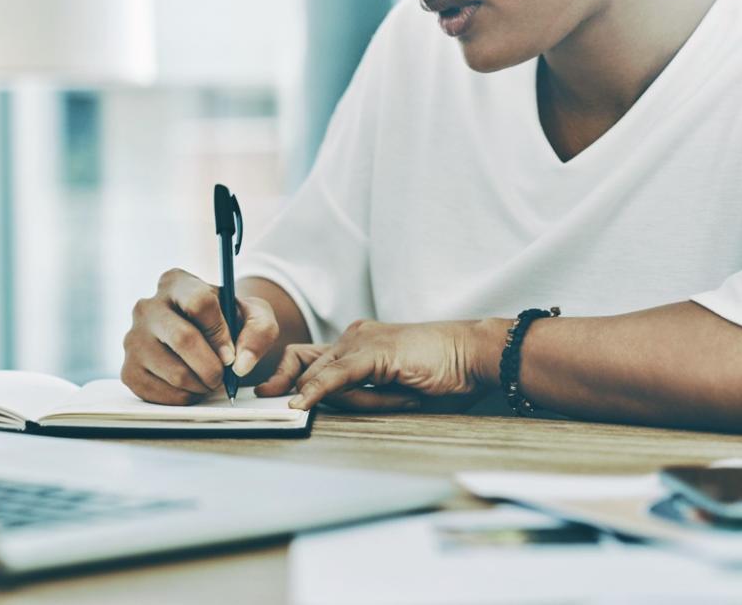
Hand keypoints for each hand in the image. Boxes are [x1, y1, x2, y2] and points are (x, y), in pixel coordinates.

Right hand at [121, 268, 279, 404]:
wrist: (203, 339)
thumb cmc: (227, 323)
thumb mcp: (253, 315)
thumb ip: (259, 331)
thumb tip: (241, 364)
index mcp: (175, 282)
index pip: (199, 303)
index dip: (220, 333)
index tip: (230, 353)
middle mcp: (146, 306)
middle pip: (184, 339)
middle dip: (213, 366)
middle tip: (222, 376)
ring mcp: (133, 339)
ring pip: (175, 372)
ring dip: (202, 385)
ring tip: (208, 379)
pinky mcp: (128, 370)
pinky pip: (162, 394)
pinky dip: (185, 398)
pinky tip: (190, 386)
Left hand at [257, 318, 503, 411]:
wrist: (474, 355)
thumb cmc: (443, 375)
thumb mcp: (392, 392)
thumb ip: (359, 394)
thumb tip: (324, 403)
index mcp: (358, 343)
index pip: (310, 357)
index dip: (285, 374)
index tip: (266, 394)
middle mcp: (355, 336)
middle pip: (308, 367)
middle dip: (293, 389)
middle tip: (267, 402)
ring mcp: (363, 340)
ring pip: (323, 375)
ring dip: (327, 397)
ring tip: (353, 401)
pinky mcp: (375, 352)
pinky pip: (337, 375)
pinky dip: (316, 391)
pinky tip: (300, 404)